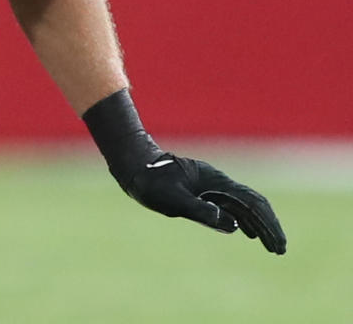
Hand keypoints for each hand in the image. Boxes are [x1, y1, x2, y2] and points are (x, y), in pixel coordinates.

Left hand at [122, 153, 286, 254]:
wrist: (135, 166)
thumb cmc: (151, 182)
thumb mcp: (173, 199)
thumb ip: (200, 210)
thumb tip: (232, 225)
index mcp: (216, 182)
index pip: (252, 203)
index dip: (268, 223)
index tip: (277, 243)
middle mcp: (218, 184)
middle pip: (253, 205)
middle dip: (269, 227)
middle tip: (280, 250)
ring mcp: (211, 188)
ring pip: (243, 207)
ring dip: (259, 226)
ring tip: (271, 246)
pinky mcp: (203, 193)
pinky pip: (231, 207)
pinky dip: (244, 221)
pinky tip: (248, 233)